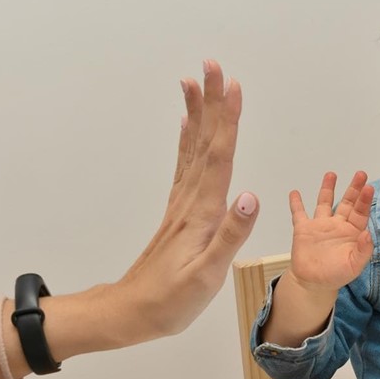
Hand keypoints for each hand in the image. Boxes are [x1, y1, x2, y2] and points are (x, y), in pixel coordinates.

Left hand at [115, 59, 257, 338]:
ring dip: (196, 115)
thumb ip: (230, 235)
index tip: (233, 85)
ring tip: (196, 82)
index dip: (227, 120)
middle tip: (212, 65)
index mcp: (202, 213)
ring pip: (192, 150)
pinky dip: (186, 142)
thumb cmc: (170, 301)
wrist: (130, 313)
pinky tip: (186, 128)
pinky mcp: (177, 215)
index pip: (219, 157)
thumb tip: (249, 194)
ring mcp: (181, 205)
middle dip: (211, 103)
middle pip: (204, 143)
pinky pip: (183, 167)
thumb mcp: (206, 276)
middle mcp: (189, 201)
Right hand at [287, 170, 374, 293]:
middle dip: (353, 188)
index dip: (364, 200)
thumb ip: (363, 251)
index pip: (360, 212)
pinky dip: (296, 203)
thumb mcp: (354, 266)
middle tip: (360, 174)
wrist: (313, 283)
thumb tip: (368, 233)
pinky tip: (294, 193)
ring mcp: (320, 225)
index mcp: (352, 232)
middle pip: (347, 202)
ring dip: (328, 188)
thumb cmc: (336, 275)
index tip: (368, 187)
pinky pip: (299, 213)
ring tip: (331, 174)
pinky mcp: (303, 229)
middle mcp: (337, 225)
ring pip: (324, 202)